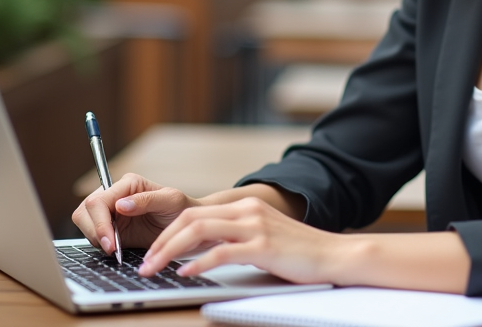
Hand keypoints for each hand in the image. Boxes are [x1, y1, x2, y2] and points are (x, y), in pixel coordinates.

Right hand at [72, 173, 197, 254]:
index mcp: (127, 184)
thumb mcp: (170, 201)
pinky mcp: (111, 228)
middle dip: (95, 232)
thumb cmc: (181, 208)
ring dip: (96, 238)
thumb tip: (120, 205)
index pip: (99, 200)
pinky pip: (93, 234)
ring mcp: (111, 212)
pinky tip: (116, 249)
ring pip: (84, 222)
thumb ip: (147, 200)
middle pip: (85, 211)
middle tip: (112, 249)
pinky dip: (100, 244)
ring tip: (115, 249)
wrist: (185, 227)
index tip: (111, 243)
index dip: (100, 223)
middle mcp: (115, 195)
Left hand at [138, 196, 345, 283]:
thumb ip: (237, 239)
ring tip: (155, 269)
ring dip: (170, 252)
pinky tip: (186, 273)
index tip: (153, 252)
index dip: (168, 232)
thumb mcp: (264, 238)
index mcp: (245, 207)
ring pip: (199, 232)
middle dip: (162, 242)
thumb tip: (203, 253)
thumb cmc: (301, 254)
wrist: (335, 255)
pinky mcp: (263, 247)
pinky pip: (221, 252)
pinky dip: (199, 263)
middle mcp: (247, 211)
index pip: (194, 214)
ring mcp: (255, 227)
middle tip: (146, 263)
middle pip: (190, 219)